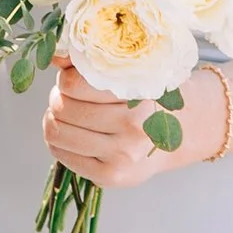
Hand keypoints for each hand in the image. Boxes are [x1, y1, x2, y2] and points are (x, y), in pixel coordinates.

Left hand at [43, 57, 215, 188]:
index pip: (74, 84)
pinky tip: (73, 134)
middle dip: (58, 99)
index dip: (66, 79)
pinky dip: (59, 142)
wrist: (178, 136)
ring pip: (58, 132)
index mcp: (139, 94)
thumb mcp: (131, 73)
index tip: (72, 79)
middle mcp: (133, 127)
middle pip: (63, 108)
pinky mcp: (111, 177)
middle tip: (66, 97)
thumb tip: (55, 56)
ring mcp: (123, 156)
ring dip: (53, 120)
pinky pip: (63, 155)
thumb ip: (92, 63)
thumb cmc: (148, 98)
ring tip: (66, 115)